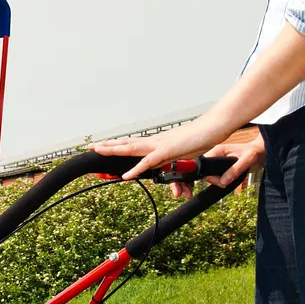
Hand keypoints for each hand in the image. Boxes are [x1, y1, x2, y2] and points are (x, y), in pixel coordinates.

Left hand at [93, 119, 220, 182]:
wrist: (213, 127)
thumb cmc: (201, 138)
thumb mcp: (184, 154)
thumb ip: (176, 163)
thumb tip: (170, 171)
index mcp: (158, 142)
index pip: (134, 143)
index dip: (119, 145)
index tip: (104, 146)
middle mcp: (155, 141)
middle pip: (127, 143)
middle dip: (108, 146)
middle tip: (91, 146)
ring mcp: (160, 145)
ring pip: (132, 148)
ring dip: (114, 150)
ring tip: (98, 151)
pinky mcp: (168, 151)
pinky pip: (149, 162)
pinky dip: (136, 169)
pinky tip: (126, 176)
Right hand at [202, 133, 263, 188]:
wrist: (261, 152)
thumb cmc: (255, 152)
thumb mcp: (247, 160)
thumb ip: (235, 170)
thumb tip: (223, 182)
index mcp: (218, 150)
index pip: (205, 164)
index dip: (210, 175)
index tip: (221, 181)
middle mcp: (216, 155)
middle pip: (206, 172)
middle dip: (216, 181)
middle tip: (228, 183)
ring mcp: (219, 161)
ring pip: (211, 176)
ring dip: (220, 182)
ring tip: (233, 180)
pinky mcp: (222, 167)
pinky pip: (217, 177)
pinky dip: (223, 181)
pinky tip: (232, 180)